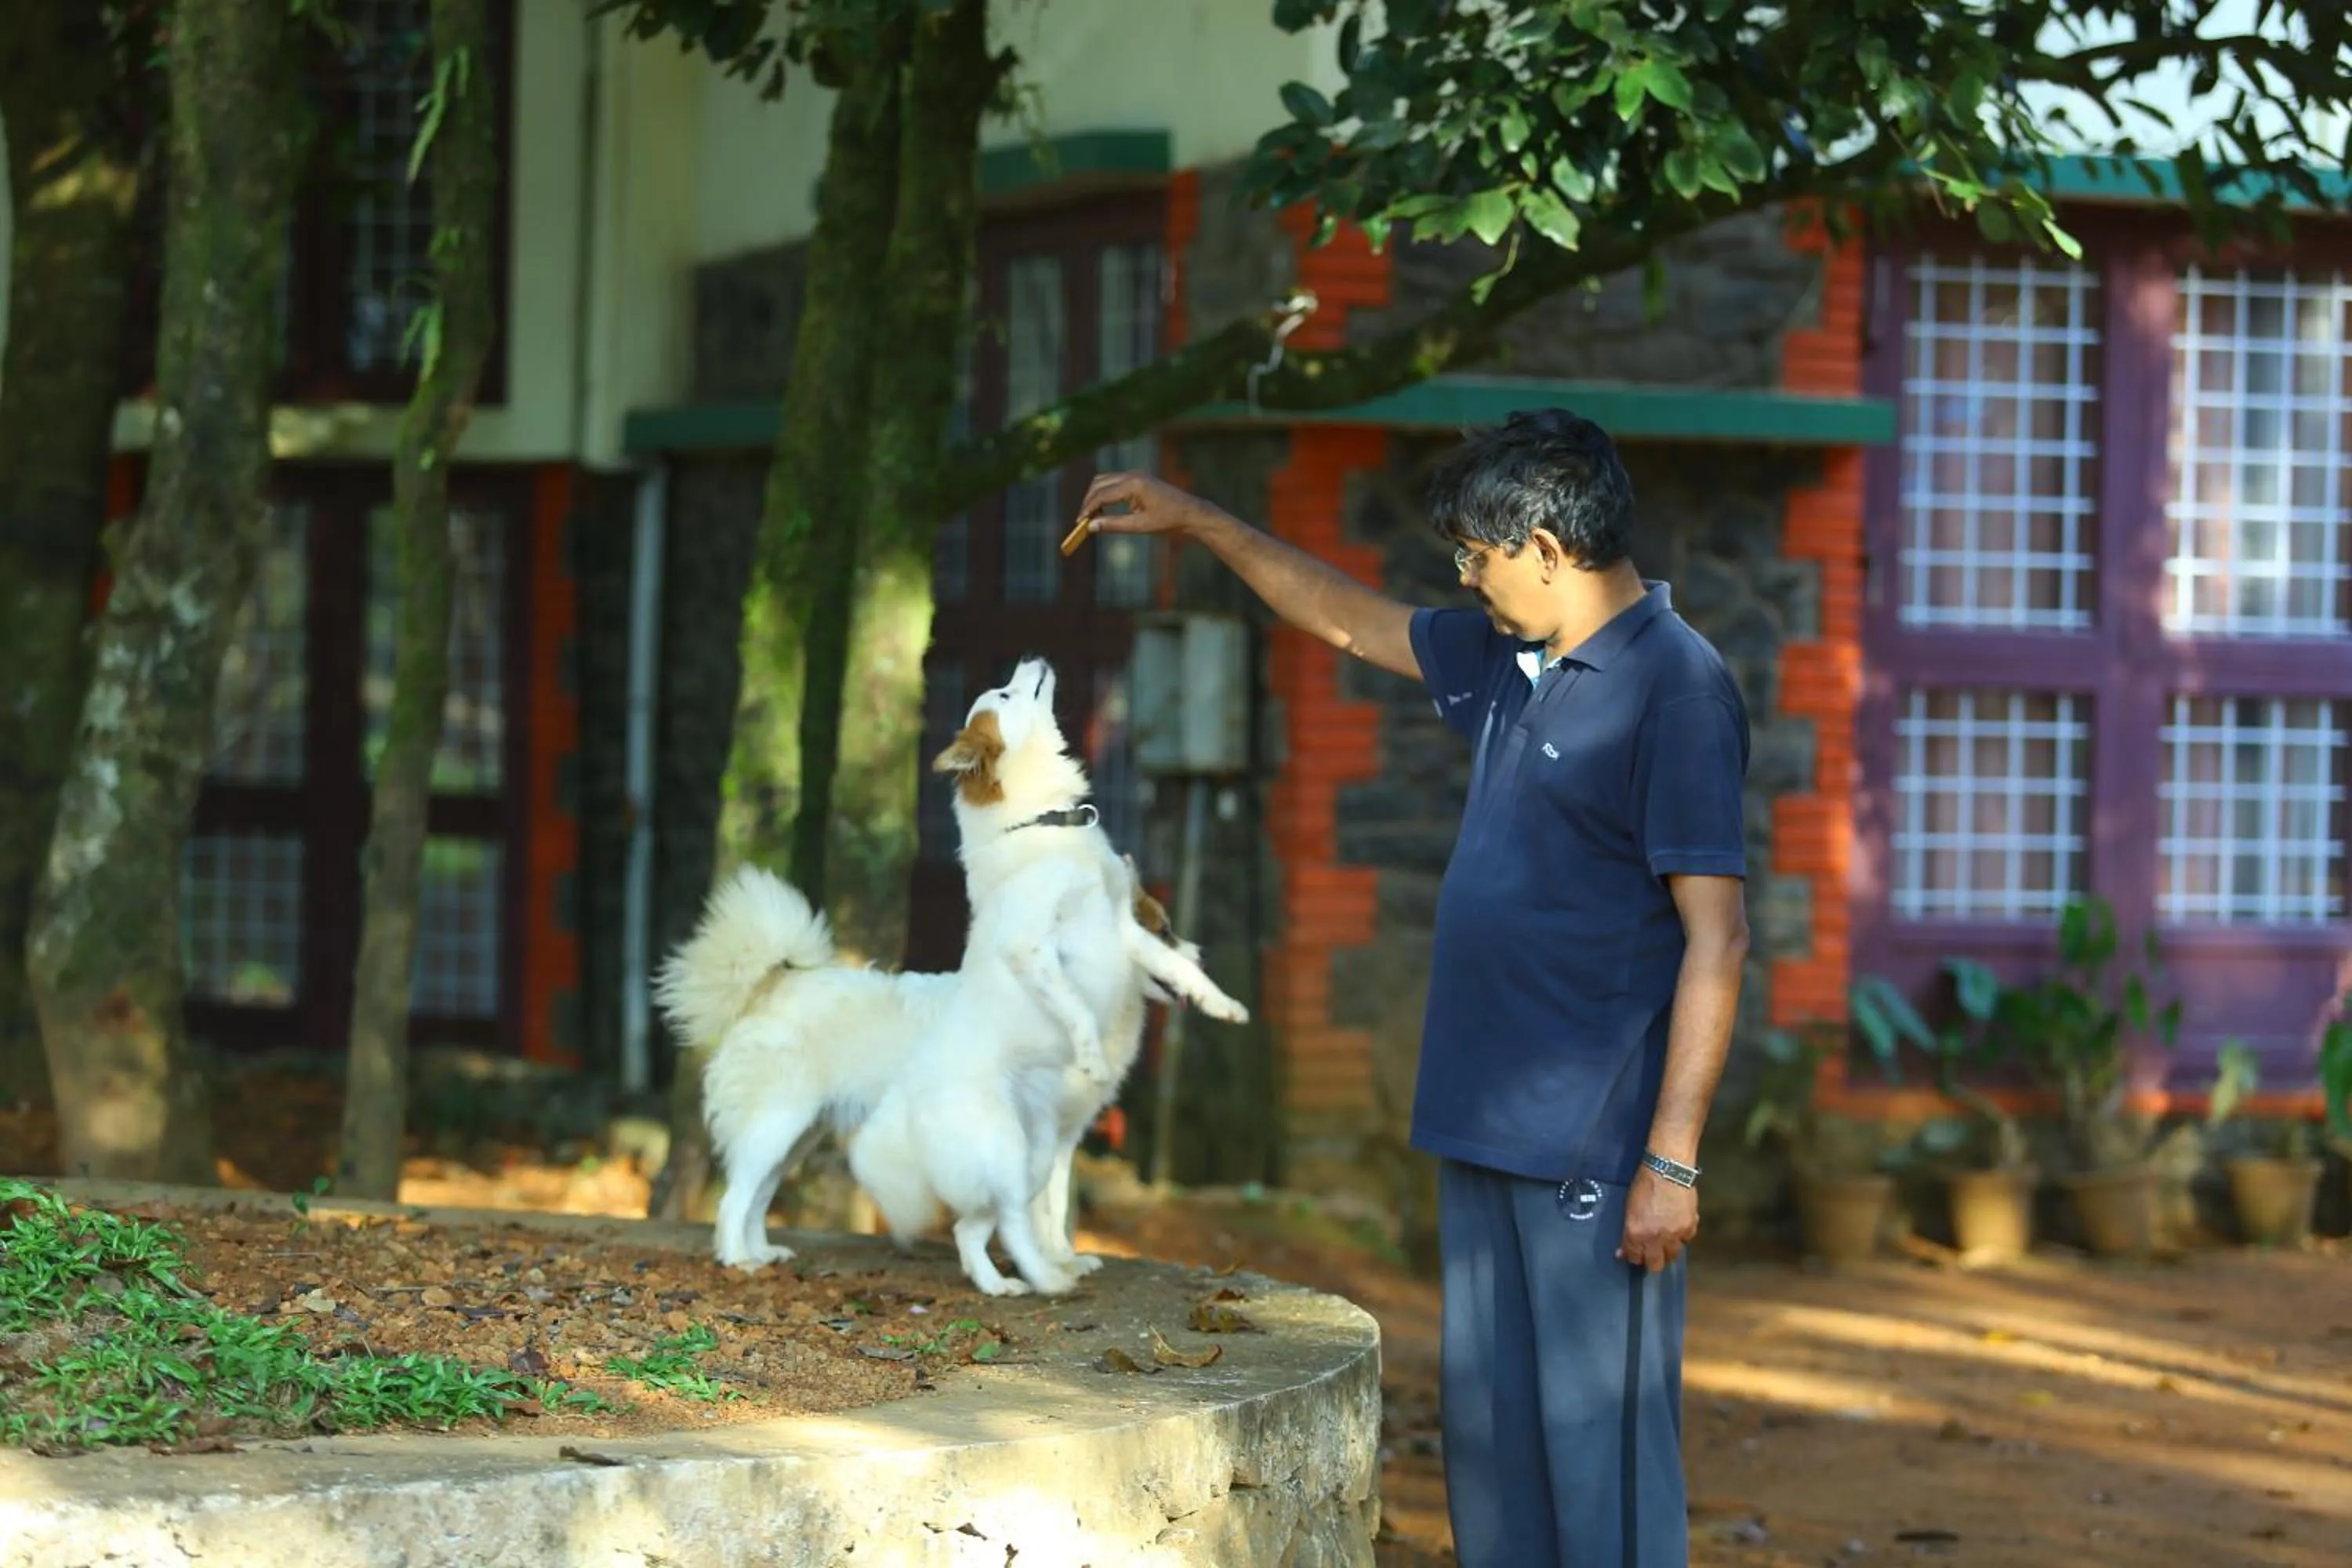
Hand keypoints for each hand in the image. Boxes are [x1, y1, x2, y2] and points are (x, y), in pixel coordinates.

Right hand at [1077, 472, 1230, 540]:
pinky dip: (1105, 494)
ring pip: (1104, 480)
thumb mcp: (1140, 526)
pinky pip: (1114, 482)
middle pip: (1098, 483)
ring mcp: (1135, 475)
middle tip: (1083, 520)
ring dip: (1096, 496)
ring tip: (1092, 516)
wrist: (1191, 513)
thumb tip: (1091, 527)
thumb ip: (1114, 525)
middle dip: (1088, 501)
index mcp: (1133, 485)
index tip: (1079, 523)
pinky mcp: (1138, 478)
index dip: (1087, 509)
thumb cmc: (1169, 520)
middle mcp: (1132, 475)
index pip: (1101, 495)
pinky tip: (1105, 510)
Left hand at [1617, 1167, 1697, 1271]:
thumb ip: (1628, 1230)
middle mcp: (1654, 1239)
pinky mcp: (1689, 1227)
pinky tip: (1678, 1228)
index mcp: (1635, 1233)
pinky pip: (1686, 1240)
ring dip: (1667, 1250)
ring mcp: (1674, 1235)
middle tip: (1650, 1252)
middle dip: (1651, 1261)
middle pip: (1655, 1264)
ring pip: (1672, 1256)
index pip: (1634, 1257)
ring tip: (1665, 1242)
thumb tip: (1622, 1250)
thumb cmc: (1643, 1184)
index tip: (1634, 1253)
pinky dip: (1682, 1236)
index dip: (1633, 1256)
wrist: (1667, 1170)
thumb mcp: (1629, 1208)